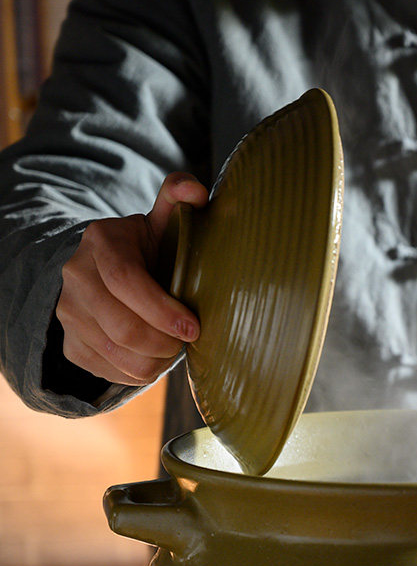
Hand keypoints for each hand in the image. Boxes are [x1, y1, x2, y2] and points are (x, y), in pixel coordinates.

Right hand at [56, 172, 208, 384]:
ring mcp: (68, 313)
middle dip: (164, 343)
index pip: (126, 281)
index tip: (193, 328)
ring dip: (156, 361)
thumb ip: (178, 198)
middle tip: (188, 341)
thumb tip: (198, 193)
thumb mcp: (159, 220)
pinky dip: (139, 372)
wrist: (102, 271)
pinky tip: (155, 356)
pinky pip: (109, 373)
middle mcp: (75, 277)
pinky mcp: (70, 344)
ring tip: (174, 349)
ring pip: (117, 355)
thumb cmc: (145, 248)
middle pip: (122, 327)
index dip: (162, 310)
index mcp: (102, 242)